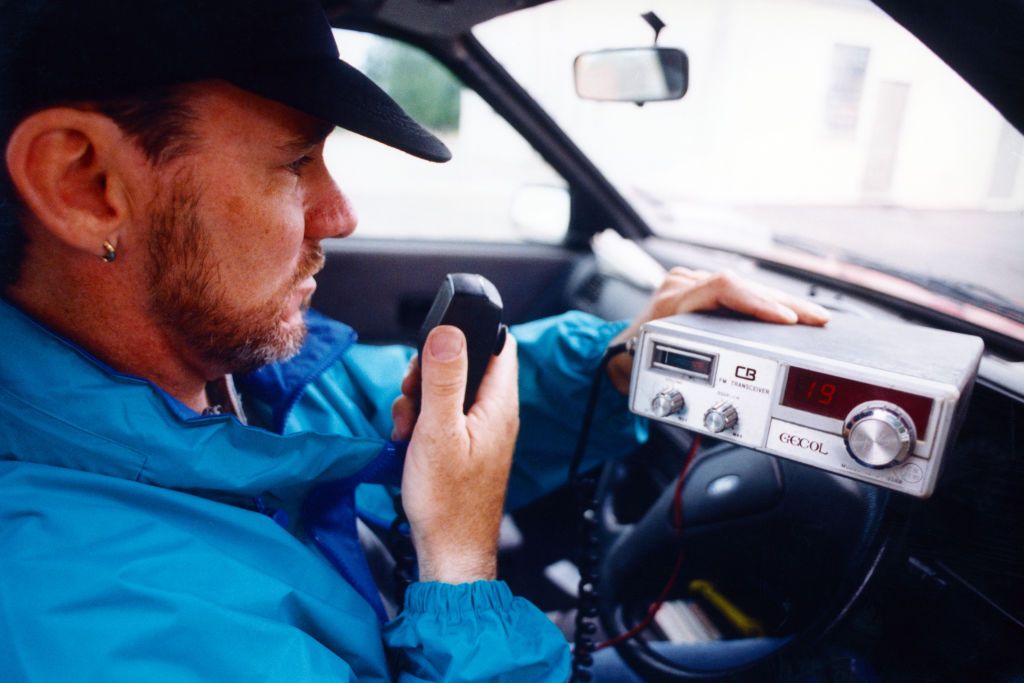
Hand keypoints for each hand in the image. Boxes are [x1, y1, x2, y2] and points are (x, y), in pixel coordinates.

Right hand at [393, 326, 519, 583]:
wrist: (449, 551)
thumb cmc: (449, 501)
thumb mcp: (439, 431)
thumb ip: (444, 379)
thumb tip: (448, 331)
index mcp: (498, 404)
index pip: (499, 345)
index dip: (469, 334)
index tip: (437, 345)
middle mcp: (494, 414)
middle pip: (464, 366)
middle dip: (430, 373)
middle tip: (413, 396)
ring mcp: (479, 431)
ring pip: (446, 392)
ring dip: (419, 401)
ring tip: (409, 428)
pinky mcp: (463, 447)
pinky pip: (440, 418)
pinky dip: (420, 424)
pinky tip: (409, 443)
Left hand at [607, 268, 830, 392]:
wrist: (615, 357)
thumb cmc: (635, 371)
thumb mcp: (661, 382)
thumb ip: (692, 393)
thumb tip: (727, 413)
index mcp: (670, 305)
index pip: (722, 289)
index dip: (759, 303)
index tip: (787, 319)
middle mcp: (679, 287)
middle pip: (742, 286)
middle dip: (786, 305)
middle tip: (818, 320)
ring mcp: (688, 283)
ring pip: (744, 287)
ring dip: (781, 303)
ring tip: (813, 317)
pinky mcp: (698, 286)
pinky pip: (739, 292)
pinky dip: (766, 304)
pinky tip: (790, 312)